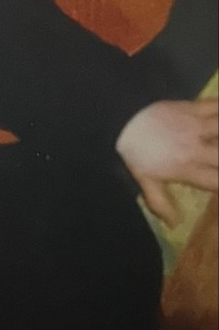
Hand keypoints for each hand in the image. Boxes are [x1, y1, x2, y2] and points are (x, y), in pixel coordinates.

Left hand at [116, 98, 217, 226]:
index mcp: (186, 168)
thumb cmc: (134, 154)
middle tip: (218, 159)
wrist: (119, 122)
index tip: (218, 180)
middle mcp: (196, 149)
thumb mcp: (145, 182)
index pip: (217, 181)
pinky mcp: (192, 108)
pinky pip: (215, 106)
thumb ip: (160, 203)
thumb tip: (174, 224)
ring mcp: (195, 126)